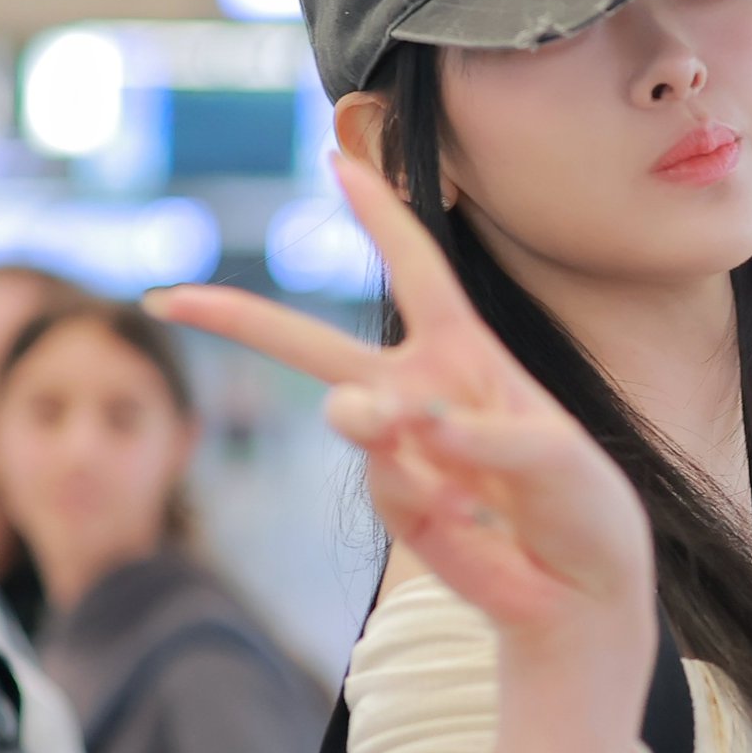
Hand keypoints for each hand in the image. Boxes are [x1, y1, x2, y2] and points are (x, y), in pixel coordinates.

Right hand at [148, 154, 654, 641]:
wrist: (579, 591)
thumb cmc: (581, 505)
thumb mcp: (553, 457)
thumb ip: (481, 435)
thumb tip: (409, 424)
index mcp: (466, 352)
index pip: (418, 270)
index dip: (381, 215)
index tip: (338, 162)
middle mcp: (421, 391)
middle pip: (315, 345)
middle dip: (240, 319)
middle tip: (170, 299)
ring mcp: (401, 450)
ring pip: (347, 416)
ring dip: (379, 424)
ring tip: (434, 451)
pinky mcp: (397, 504)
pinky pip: (385, 481)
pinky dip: (423, 494)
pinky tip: (467, 516)